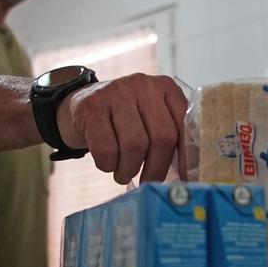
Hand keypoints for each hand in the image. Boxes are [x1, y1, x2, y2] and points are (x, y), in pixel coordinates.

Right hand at [56, 73, 187, 184]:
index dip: (187, 157)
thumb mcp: (149, 117)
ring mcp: (116, 92)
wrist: (79, 106)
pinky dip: (108, 165)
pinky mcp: (91, 107)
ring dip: (129, 169)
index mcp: (165, 87)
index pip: (185, 125)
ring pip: (135, 145)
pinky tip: (107, 164)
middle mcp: (143, 85)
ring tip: (124, 173)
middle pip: (162, 137)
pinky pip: (106, 149)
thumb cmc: (122, 120)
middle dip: (156, 168)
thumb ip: (170, 134)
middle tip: (147, 181)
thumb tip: (189, 176)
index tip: (185, 180)